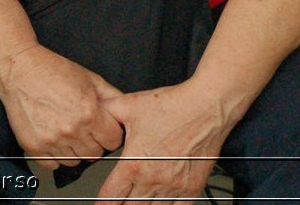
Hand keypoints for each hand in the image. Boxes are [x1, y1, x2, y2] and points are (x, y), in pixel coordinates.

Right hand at [0, 44, 123, 168]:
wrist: (18, 68)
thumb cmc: (51, 70)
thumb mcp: (90, 78)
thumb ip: (112, 97)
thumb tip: (126, 113)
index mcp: (89, 113)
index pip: (113, 141)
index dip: (108, 133)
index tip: (100, 127)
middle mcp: (71, 130)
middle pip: (95, 154)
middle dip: (92, 142)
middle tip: (81, 127)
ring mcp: (51, 141)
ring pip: (74, 162)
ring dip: (73, 150)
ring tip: (65, 130)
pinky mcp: (34, 147)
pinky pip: (53, 165)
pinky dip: (54, 156)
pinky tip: (52, 138)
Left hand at [96, 84, 230, 203]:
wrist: (205, 108)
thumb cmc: (171, 106)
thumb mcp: (127, 105)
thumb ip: (105, 114)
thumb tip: (94, 118)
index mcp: (134, 164)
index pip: (111, 196)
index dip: (103, 202)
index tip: (101, 203)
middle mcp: (154, 180)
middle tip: (118, 200)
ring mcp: (174, 187)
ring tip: (137, 200)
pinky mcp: (192, 188)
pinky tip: (160, 203)